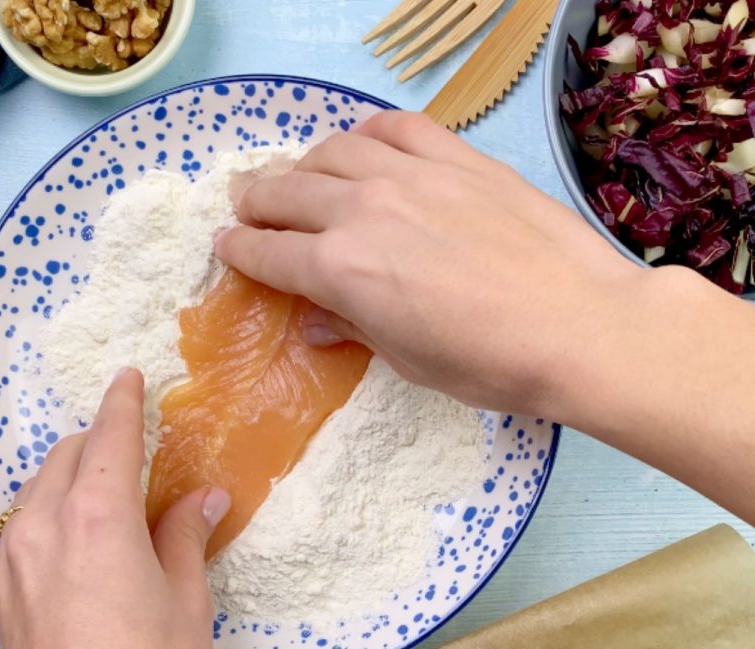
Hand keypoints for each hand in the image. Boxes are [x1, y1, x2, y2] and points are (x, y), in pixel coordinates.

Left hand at [0, 369, 229, 648]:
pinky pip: (21, 531)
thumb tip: (202, 498)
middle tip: (133, 445)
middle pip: (63, 457)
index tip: (128, 377)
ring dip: (70, 476)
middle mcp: (40, 532)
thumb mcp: (187, 602)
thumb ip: (186, 537)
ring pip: (35, 492)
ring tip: (108, 493)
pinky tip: (80, 542)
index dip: (121, 402)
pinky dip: (50, 514)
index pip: (107, 439)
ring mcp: (8, 567)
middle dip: (96, 440)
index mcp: (95, 521)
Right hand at [216, 111, 754, 525]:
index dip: (239, 252)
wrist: (580, 325)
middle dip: (254, 202)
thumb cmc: (489, 363)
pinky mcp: (456, 157)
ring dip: (301, 165)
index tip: (226, 248)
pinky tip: (362, 147)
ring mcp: (410, 175)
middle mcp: (362, 210)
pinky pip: (394, 127)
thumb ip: (352, 327)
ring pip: (330, 151)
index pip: (268, 254)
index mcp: (341, 271)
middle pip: (284, 192)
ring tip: (299, 178)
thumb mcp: (407, 360)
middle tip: (246, 208)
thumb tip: (313, 320)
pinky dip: (364, 134)